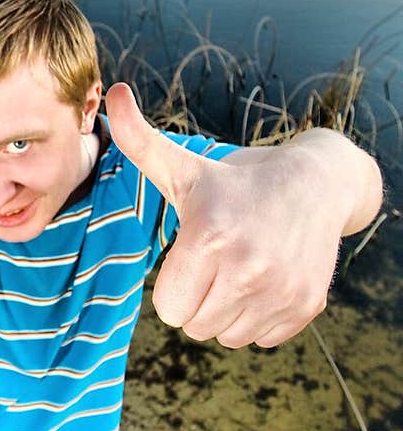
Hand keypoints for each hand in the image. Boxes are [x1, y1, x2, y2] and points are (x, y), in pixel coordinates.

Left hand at [104, 83, 349, 348]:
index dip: (175, 285)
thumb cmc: (234, 182)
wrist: (316, 183)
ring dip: (228, 311)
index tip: (193, 255)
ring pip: (228, 337)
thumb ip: (140, 141)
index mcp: (208, 238)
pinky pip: (261, 339)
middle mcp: (248, 268)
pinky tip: (268, 279)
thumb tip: (114, 91)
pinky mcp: (306, 306)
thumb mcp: (185, 166)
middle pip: (196, 327)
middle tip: (218, 262)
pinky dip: (260, 317)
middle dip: (199, 299)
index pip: (169, 309)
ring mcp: (281, 290)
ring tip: (242, 269)